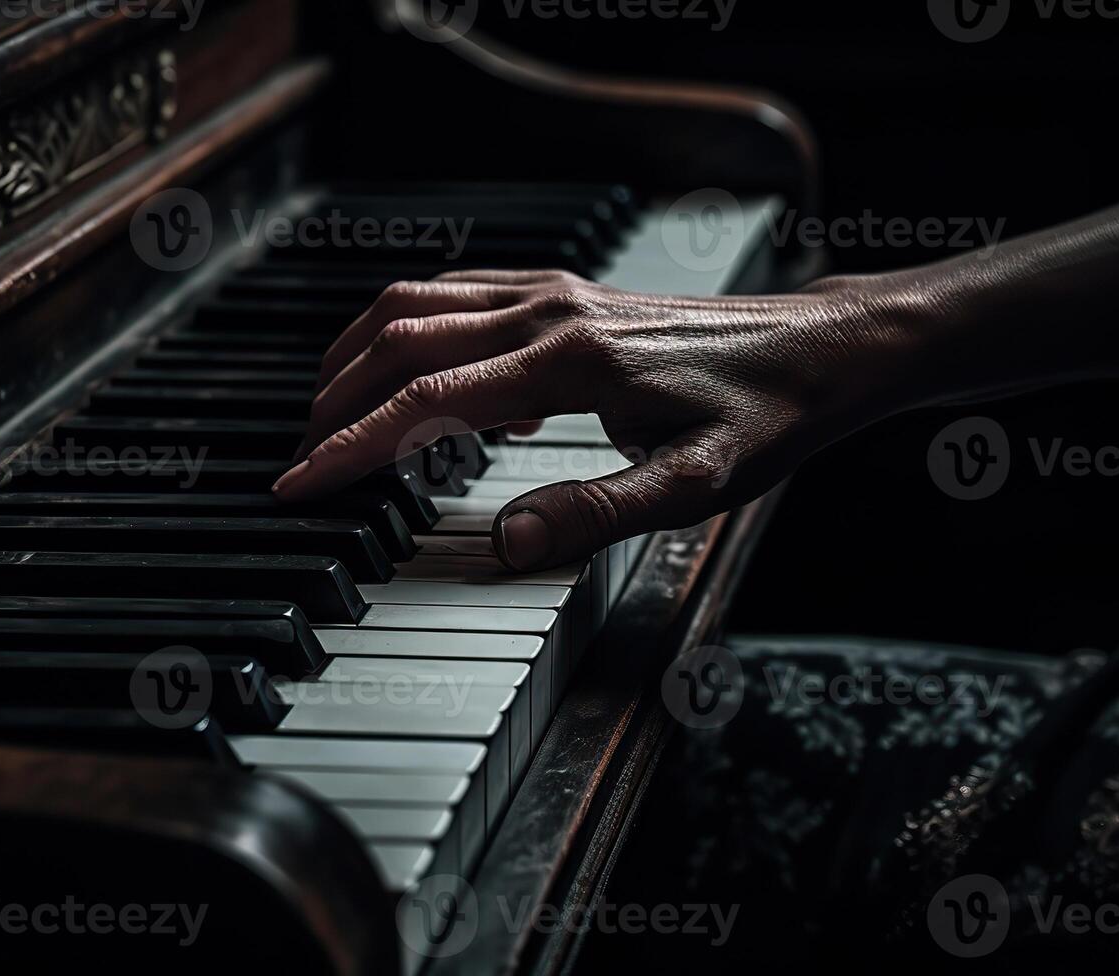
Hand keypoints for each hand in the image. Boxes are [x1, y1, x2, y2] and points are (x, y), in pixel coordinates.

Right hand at [272, 269, 917, 570]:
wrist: (819, 350)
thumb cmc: (764, 416)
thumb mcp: (695, 485)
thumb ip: (596, 514)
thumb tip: (504, 542)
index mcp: (568, 362)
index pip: (424, 402)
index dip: (349, 447)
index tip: (299, 484)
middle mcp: (548, 310)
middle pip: (399, 342)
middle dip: (334, 403)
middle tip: (300, 461)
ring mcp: (553, 291)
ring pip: (416, 304)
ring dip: (357, 357)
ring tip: (326, 416)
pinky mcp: (562, 290)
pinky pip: (454, 294)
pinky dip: (406, 331)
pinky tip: (411, 379)